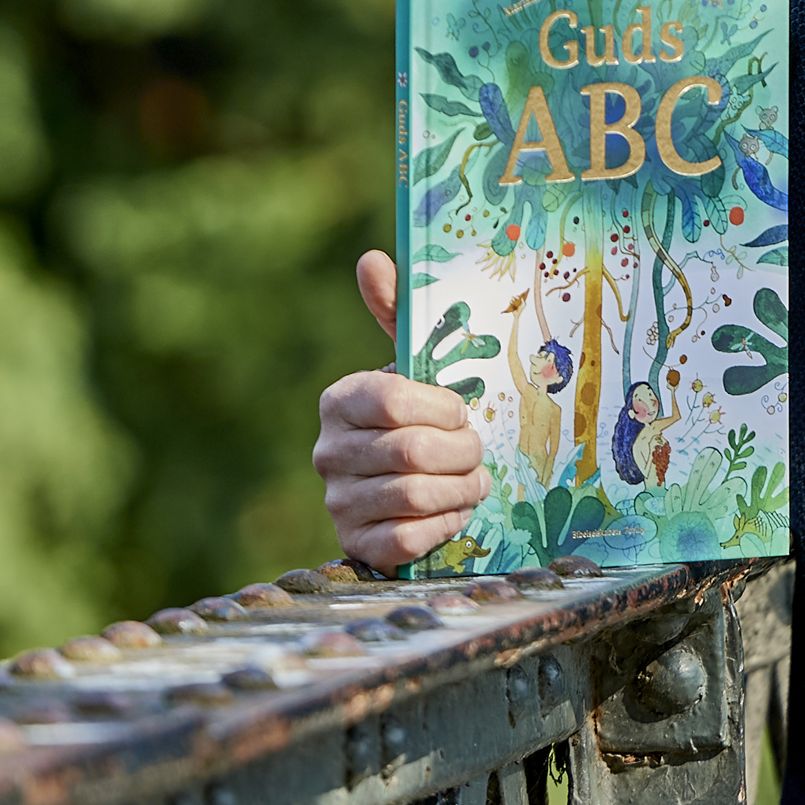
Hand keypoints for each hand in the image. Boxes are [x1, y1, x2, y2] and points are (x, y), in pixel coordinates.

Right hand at [312, 251, 489, 570]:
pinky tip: (453, 512)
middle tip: (477, 450)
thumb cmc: (419, 419)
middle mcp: (327, 452)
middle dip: (461, 451)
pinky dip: (445, 525)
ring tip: (474, 480)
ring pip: (415, 495)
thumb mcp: (414, 368)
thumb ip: (398, 314)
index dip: (440, 408)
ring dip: (461, 488)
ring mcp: (337, 502)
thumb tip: (372, 258)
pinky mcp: (356, 546)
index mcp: (340, 401)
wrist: (406, 495)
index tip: (462, 410)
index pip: (390, 399)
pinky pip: (409, 539)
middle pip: (411, 451)